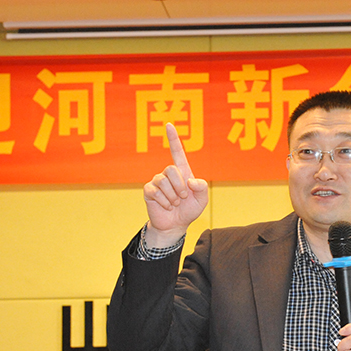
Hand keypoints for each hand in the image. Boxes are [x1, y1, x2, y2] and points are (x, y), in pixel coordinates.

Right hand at [142, 123, 208, 247]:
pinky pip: (155, 191)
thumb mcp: (202, 200)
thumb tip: (191, 181)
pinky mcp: (149, 191)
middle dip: (179, 187)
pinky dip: (164, 202)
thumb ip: (202, 188)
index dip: (173, 139)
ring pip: (163, 181)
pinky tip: (166, 206)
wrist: (175, 225)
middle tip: (182, 199)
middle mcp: (168, 174)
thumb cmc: (189, 210)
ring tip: (174, 204)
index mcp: (182, 172)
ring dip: (172, 196)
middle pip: (171, 169)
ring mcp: (157, 182)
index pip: (177, 152)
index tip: (169, 125)